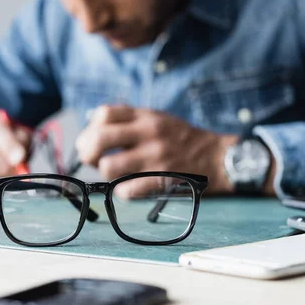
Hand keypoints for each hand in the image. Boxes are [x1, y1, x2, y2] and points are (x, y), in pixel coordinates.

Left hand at [75, 105, 239, 195]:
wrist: (215, 156)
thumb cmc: (180, 138)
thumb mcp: (156, 117)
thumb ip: (128, 119)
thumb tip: (91, 129)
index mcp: (146, 116)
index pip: (104, 114)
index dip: (91, 128)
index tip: (92, 139)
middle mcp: (149, 134)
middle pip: (99, 139)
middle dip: (88, 152)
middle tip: (93, 159)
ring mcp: (154, 158)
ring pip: (108, 167)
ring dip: (105, 173)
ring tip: (114, 174)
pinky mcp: (161, 180)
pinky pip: (127, 189)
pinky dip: (121, 191)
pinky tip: (127, 187)